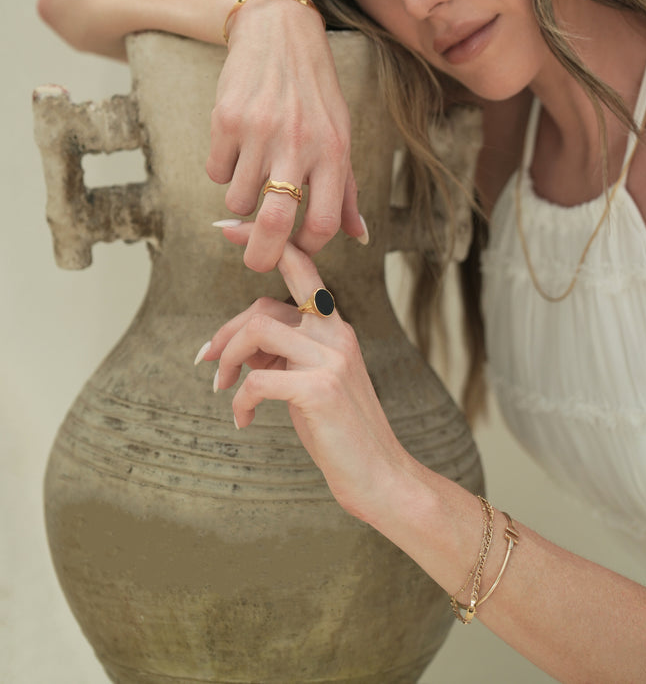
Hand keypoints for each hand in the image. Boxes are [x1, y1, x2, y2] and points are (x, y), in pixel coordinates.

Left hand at [196, 223, 405, 519]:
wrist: (382, 477)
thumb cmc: (342, 431)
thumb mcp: (314, 381)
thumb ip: (286, 354)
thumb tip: (242, 350)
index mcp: (336, 325)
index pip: (299, 265)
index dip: (263, 240)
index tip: (226, 226)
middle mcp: (336, 332)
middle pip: (262, 307)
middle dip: (225, 333)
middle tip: (206, 362)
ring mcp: (331, 358)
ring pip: (257, 331)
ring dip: (227, 361)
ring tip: (223, 390)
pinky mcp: (320, 388)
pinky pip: (256, 381)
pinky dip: (239, 401)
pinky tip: (243, 421)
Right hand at [206, 0, 365, 271]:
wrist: (279, 34)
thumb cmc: (314, 93)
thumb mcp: (340, 135)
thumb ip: (347, 190)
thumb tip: (361, 236)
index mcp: (333, 152)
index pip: (324, 223)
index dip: (308, 247)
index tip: (297, 248)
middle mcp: (299, 143)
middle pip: (275, 224)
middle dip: (261, 256)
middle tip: (255, 260)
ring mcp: (260, 132)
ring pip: (237, 201)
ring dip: (239, 200)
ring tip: (251, 171)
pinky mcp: (226, 120)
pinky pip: (217, 172)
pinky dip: (223, 169)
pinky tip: (237, 145)